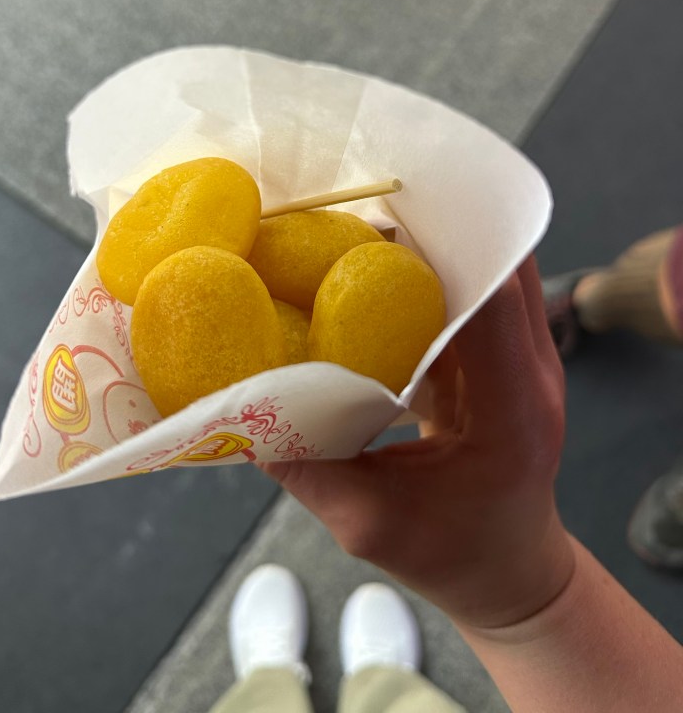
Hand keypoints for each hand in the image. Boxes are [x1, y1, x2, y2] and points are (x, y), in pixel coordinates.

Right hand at [260, 256, 575, 629]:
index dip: (448, 252)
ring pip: (495, 270)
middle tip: (367, 204)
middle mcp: (534, 370)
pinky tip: (383, 269)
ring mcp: (527, 358)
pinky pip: (479, 291)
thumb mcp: (371, 526)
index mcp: (514, 412)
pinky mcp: (506, 353)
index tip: (383, 219)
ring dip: (441, 245)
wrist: (510, 570)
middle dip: (441, 229)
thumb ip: (308, 469)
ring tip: (371, 226)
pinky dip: (438, 271)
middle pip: (502, 267)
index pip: (495, 307)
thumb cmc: (453, 557)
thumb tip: (240, 409)